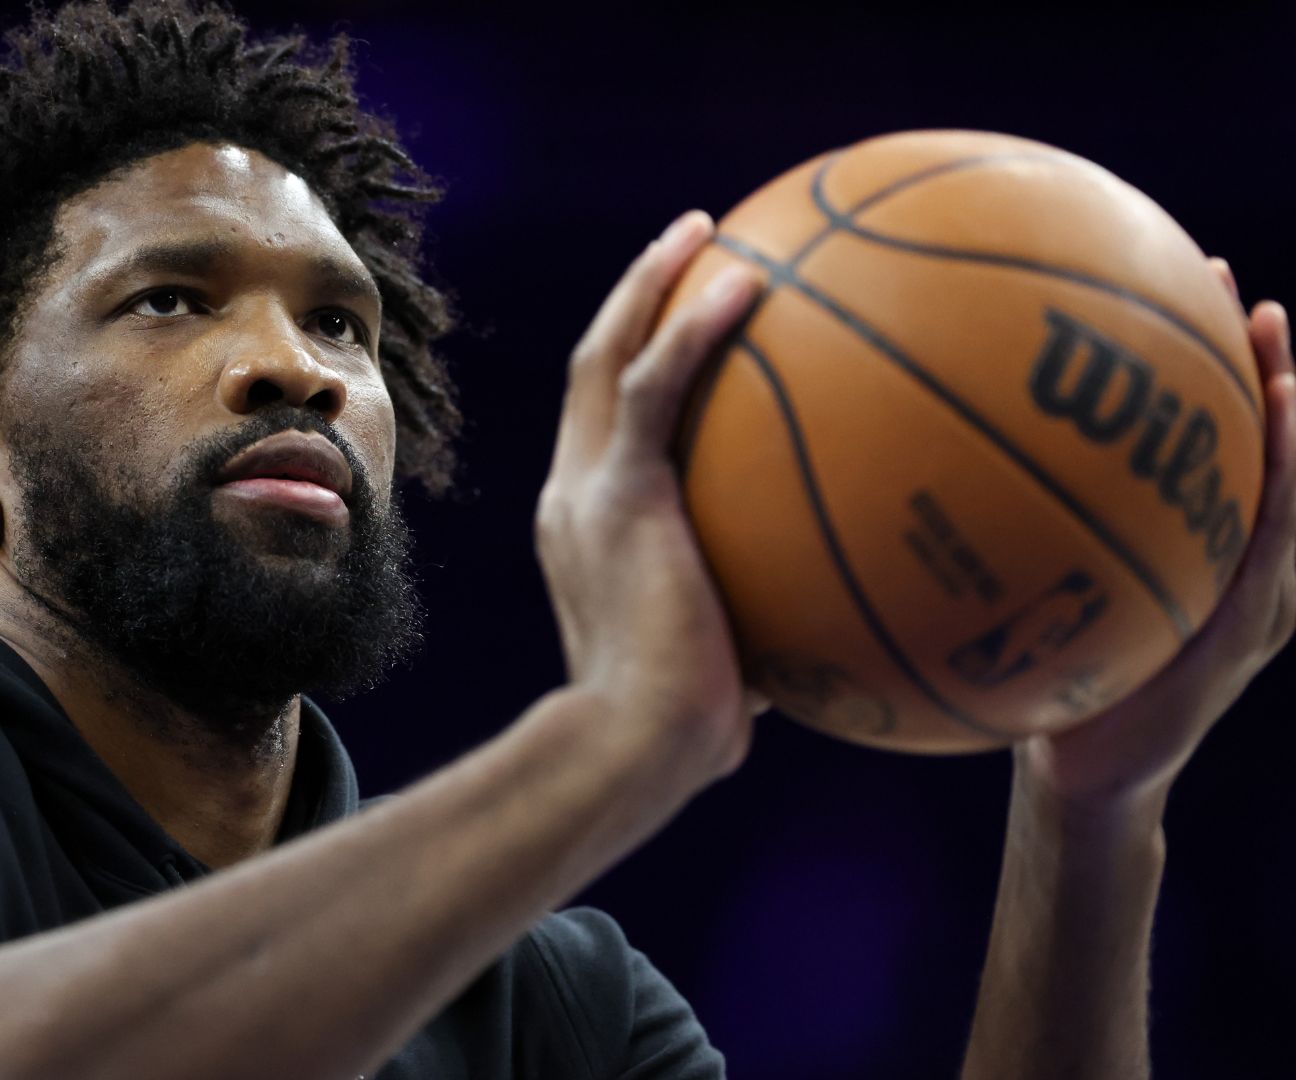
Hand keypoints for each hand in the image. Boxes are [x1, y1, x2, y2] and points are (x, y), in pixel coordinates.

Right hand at [535, 211, 762, 788]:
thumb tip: (838, 640)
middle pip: (592, 365)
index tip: (689, 324)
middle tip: (692, 244)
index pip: (605, 424)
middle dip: (637, 296)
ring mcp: (586, 489)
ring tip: (706, 230)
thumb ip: (762, 629)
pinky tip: (748, 285)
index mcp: (588, 526)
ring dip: (651, 283)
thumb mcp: (725, 670)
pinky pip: (655, 386)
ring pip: (605, 354)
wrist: (633, 747)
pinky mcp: (617, 494)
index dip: (638, 362)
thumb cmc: (684, 737)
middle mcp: (573, 493)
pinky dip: (693, 328)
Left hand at [1019, 262, 1295, 808]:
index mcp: (1188, 537)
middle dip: (1260, 372)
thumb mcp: (1030, 593)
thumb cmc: (1050, 674)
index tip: (1196, 278)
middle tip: (1244, 298)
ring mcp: (1250, 600)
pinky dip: (1271, 525)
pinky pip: (1259, 574)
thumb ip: (1004, 527)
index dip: (1208, 356)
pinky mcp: (1237, 647)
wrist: (1083, 769)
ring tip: (1288, 380)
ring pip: (1283, 502)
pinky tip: (1267, 492)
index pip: (1204, 427)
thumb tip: (912, 448)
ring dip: (1289, 442)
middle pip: (1256, 444)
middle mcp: (1231, 557)